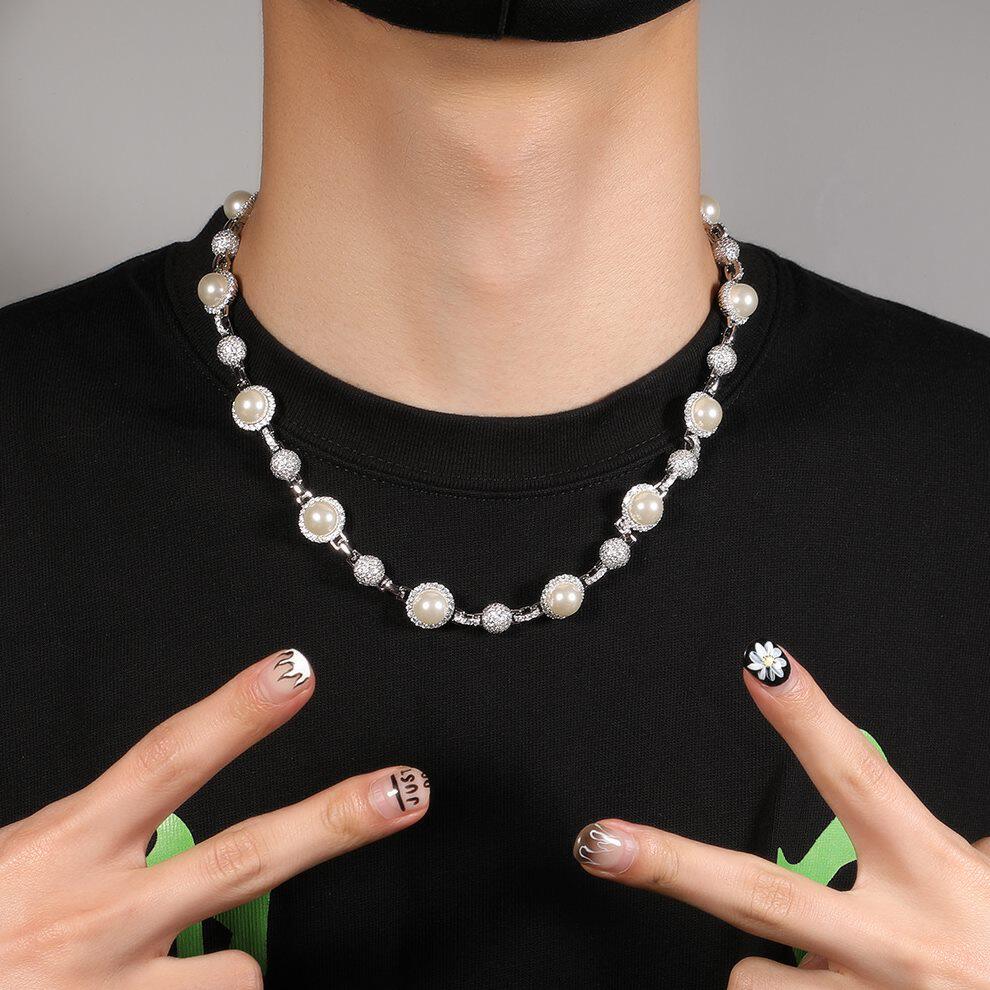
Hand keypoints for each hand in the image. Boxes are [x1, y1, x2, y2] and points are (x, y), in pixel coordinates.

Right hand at [0, 649, 429, 989]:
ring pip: (235, 976)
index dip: (235, 712)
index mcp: (60, 850)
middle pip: (242, 858)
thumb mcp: (10, 862)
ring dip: (228, 973)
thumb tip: (146, 810)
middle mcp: (99, 920)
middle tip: (405, 790)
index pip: (165, 761)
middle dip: (333, 821)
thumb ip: (82, 838)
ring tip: (178, 973)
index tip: (294, 670)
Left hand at [573, 645, 989, 987]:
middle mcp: (897, 942)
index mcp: (936, 874)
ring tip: (820, 966)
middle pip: (760, 892)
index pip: (859, 778)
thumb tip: (942, 835)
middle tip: (598, 842)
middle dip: (671, 865)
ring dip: (763, 965)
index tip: (761, 663)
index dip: (806, 718)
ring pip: (752, 975)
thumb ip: (954, 856)